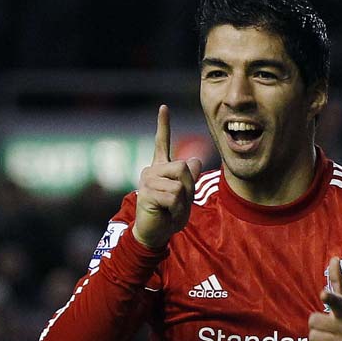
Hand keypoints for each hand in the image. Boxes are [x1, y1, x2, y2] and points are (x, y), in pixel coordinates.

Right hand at [133, 105, 201, 248]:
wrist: (154, 232)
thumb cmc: (169, 214)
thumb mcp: (185, 195)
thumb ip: (189, 178)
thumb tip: (194, 160)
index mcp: (160, 168)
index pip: (161, 142)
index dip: (163, 125)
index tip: (164, 107)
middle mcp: (151, 170)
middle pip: (183, 167)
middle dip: (188, 187)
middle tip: (178, 202)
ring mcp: (147, 181)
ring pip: (180, 184)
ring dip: (182, 202)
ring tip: (171, 209)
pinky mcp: (147, 193)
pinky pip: (174, 197)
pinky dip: (176, 209)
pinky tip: (166, 214)